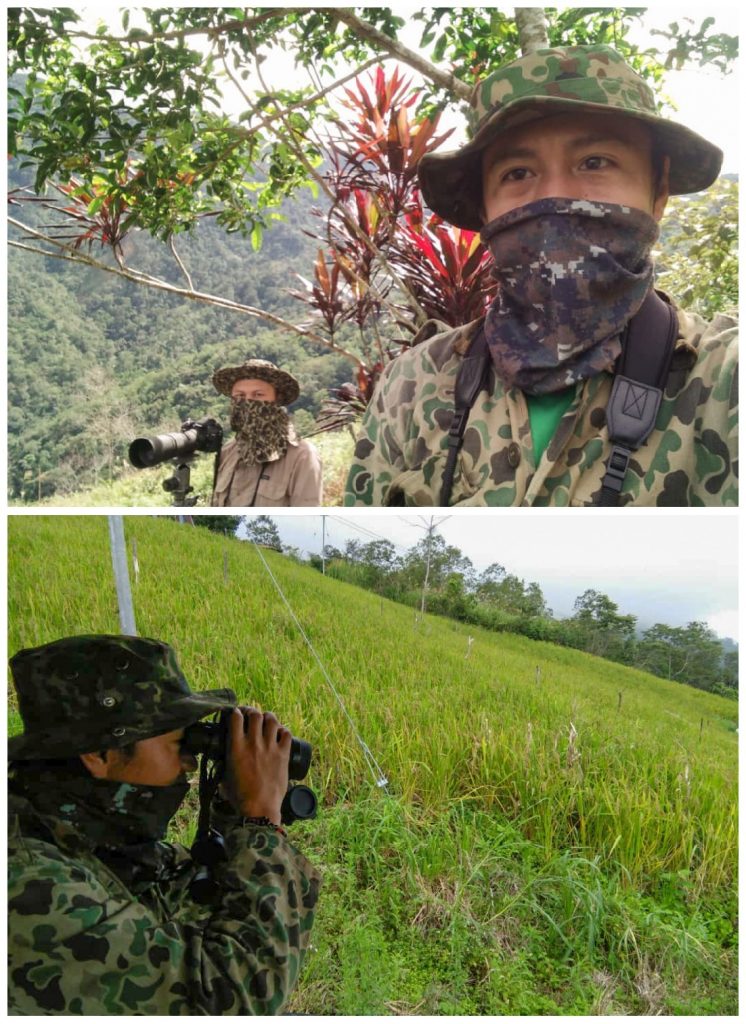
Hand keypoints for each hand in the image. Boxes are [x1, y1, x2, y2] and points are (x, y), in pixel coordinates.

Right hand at [221, 706, 290, 825]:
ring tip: (266, 721)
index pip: (236, 718)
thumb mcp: (224, 778)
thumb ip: (222, 765)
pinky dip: (283, 731)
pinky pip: (286, 733)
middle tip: (251, 716)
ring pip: (272, 720)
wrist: (260, 809)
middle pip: (255, 715)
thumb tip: (219, 761)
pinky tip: (279, 734)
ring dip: (268, 718)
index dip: (236, 712)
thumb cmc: (240, 797)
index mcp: (236, 748)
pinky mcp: (283, 754)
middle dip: (252, 712)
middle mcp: (253, 743)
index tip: (237, 714)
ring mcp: (270, 748)